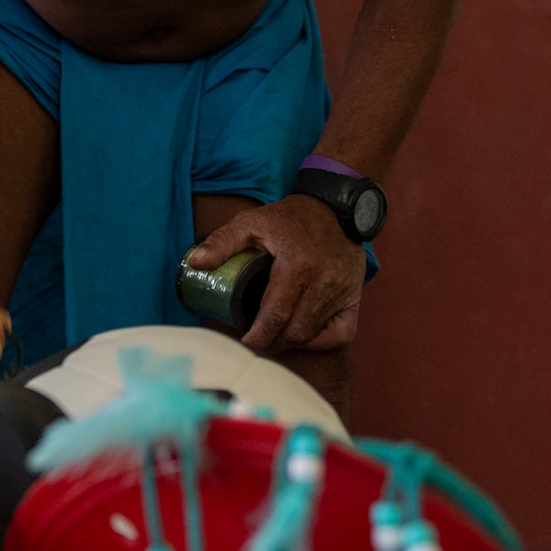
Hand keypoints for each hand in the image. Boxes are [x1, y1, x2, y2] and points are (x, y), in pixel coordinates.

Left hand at [187, 195, 365, 353]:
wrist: (335, 208)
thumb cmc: (290, 218)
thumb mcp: (253, 222)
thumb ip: (223, 242)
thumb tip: (196, 263)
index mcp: (297, 265)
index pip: (276, 314)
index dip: (258, 335)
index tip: (244, 341)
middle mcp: (323, 282)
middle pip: (295, 331)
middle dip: (272, 341)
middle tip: (256, 338)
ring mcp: (342, 292)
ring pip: (314, 335)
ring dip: (291, 342)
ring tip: (274, 336)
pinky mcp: (354, 297)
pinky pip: (341, 334)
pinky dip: (320, 341)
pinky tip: (303, 334)